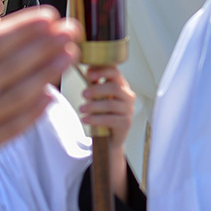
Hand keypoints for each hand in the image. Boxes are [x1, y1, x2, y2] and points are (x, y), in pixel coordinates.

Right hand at [0, 8, 79, 189]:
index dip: (25, 27)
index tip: (51, 15)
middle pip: (12, 66)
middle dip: (46, 44)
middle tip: (72, 29)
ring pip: (18, 96)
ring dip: (48, 73)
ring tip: (70, 55)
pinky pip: (12, 128)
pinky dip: (34, 111)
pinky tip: (50, 94)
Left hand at [80, 65, 134, 201]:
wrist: (110, 140)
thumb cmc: (104, 116)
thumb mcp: (100, 99)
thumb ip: (97, 86)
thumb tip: (89, 70)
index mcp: (122, 86)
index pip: (115, 73)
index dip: (102, 71)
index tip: (88, 73)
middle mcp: (128, 96)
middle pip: (114, 87)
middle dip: (97, 89)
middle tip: (83, 94)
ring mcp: (128, 110)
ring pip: (111, 104)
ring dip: (93, 106)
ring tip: (82, 109)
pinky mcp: (125, 123)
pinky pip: (110, 119)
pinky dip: (95, 119)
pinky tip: (85, 119)